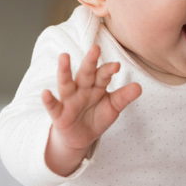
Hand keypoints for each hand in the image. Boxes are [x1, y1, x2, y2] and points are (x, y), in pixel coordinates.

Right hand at [42, 45, 140, 174]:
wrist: (80, 138)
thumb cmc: (96, 117)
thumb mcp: (112, 108)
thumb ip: (124, 97)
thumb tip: (139, 87)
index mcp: (96, 86)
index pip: (102, 75)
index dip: (109, 70)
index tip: (117, 66)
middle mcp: (81, 89)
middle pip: (85, 73)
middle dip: (90, 61)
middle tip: (95, 48)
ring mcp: (69, 100)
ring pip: (66, 83)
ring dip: (64, 71)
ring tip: (64, 57)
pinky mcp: (58, 114)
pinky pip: (53, 106)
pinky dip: (49, 100)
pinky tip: (45, 93)